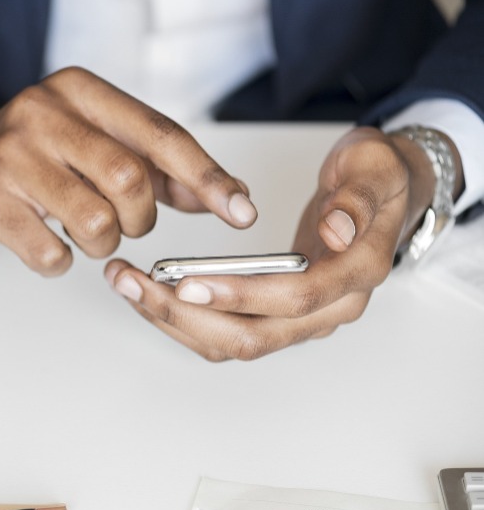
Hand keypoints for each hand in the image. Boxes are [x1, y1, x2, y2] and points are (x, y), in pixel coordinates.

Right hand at [0, 67, 256, 275]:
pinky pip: (50, 253)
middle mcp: (42, 112)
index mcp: (79, 91)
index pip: (160, 135)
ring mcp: (9, 155)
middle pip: (130, 182)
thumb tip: (223, 195)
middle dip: (138, 220)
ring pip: (95, 222)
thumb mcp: (93, 146)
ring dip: (100, 244)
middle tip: (121, 224)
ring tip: (80, 234)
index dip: (207, 178)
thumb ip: (156, 168)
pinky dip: (59, 262)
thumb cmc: (32, 159)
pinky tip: (45, 244)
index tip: (240, 211)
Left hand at [104, 126, 459, 360]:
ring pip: (231, 342)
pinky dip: (184, 319)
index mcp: (356, 275)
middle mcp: (330, 309)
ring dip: (174, 320)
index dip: (241, 295)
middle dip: (185, 315)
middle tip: (133, 283)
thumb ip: (356, 198)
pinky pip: (226, 332)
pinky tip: (149, 292)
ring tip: (127, 284)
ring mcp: (302, 319)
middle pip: (252, 336)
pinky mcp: (277, 316)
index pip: (295, 300)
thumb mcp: (373, 166)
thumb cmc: (375, 178)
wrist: (382, 194)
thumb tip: (336, 231)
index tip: (187, 283)